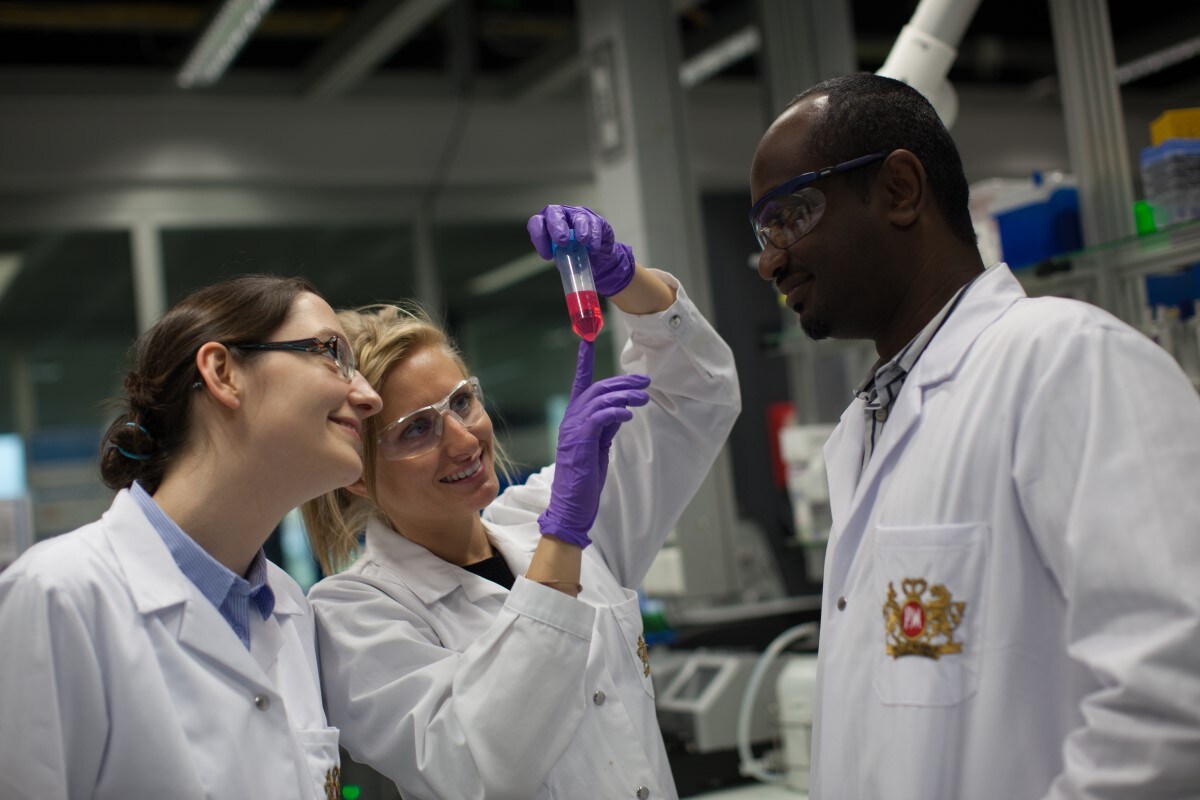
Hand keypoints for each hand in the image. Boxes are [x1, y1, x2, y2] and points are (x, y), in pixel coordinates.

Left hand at [527, 204, 635, 296]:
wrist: (598, 263)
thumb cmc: (574, 258)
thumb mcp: (562, 259)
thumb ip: (558, 256)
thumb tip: (558, 261)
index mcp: (547, 226)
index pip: (537, 223)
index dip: (539, 237)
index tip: (547, 256)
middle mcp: (561, 216)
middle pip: (554, 213)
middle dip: (557, 226)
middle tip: (562, 242)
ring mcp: (578, 216)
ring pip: (577, 216)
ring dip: (579, 229)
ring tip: (582, 242)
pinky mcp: (596, 220)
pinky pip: (594, 224)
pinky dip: (594, 236)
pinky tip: (593, 247)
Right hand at [538, 340, 649, 547]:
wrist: (571, 506)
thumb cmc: (584, 480)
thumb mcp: (598, 448)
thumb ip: (605, 427)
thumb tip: (620, 410)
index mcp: (574, 420)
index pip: (579, 383)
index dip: (584, 361)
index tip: (587, 340)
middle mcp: (570, 420)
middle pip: (596, 388)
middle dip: (623, 381)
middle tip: (646, 381)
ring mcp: (572, 430)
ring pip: (599, 399)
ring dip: (625, 395)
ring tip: (645, 397)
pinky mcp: (579, 441)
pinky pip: (599, 418)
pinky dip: (616, 411)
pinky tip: (630, 413)